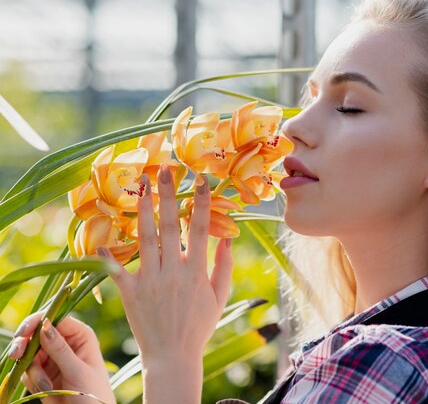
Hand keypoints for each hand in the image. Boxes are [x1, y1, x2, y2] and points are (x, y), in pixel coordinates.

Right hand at [8, 311, 114, 403]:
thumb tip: (44, 324)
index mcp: (81, 335)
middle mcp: (66, 342)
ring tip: (47, 386)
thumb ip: (60, 349)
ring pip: (29, 353)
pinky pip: (27, 370)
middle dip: (25, 345)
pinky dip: (32, 380)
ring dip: (33, 370)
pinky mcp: (43, 372)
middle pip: (37, 333)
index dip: (37, 321)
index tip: (23, 333)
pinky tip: (48, 390)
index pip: (56, 317)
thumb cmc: (93, 394)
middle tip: (15, 355)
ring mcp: (53, 357)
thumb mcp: (78, 371)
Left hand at [98, 165, 232, 364]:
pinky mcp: (131, 292)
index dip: (202, 203)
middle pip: (170, 226)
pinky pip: (117, 270)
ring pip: (145, 238)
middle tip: (164, 170)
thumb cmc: (199, 326)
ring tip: (140, 187)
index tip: (202, 181)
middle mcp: (172, 271)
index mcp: (196, 271)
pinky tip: (100, 240)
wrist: (173, 356)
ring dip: (142, 210)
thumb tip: (229, 239)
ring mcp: (150, 280)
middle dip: (168, 195)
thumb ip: (224, 267)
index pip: (199, 229)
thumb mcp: (219, 298)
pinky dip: (108, 256)